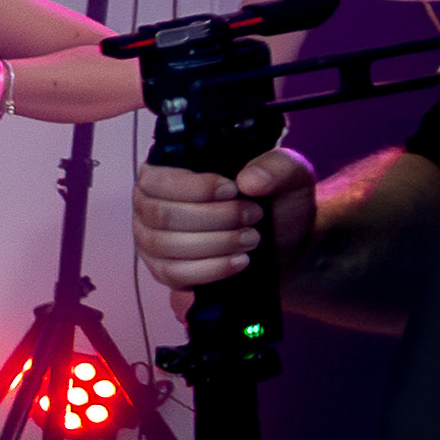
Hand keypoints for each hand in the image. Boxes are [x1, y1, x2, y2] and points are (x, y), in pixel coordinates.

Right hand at [133, 146, 311, 295]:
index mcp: (166, 172)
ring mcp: (151, 240)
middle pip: (163, 216)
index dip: (194, 188)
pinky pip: (174, 274)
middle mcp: (149, 206)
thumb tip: (248, 180)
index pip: (156, 180)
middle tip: (252, 215)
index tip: (232, 190)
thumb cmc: (275, 203)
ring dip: (216, 243)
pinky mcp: (162, 270)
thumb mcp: (289, 175)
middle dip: (215, 218)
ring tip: (251, 238)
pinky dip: (210, 269)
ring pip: (166, 245)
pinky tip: (238, 261)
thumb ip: (276, 166)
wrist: (284, 243)